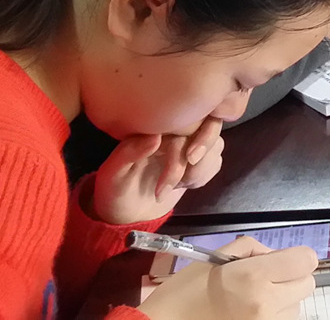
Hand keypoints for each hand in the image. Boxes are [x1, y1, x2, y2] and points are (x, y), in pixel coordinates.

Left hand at [91, 120, 224, 224]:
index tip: (190, 158)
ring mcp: (188, 144)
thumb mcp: (114, 172)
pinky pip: (214, 161)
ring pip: (215, 146)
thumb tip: (156, 138)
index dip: (198, 136)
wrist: (127, 212)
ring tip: (177, 186)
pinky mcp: (197, 160)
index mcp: (155, 125)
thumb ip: (130, 152)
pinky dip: (203, 176)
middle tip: (186, 181)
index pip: (188, 118)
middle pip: (209, 127)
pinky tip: (184, 185)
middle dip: (203, 154)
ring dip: (200, 170)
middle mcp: (174, 130)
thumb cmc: (115, 189)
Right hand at [138, 235, 316, 319]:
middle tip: (266, 279)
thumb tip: (275, 255)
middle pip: (307, 284)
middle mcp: (266, 303)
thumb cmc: (186, 291)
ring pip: (297, 306)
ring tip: (254, 299)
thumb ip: (252, 249)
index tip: (282, 261)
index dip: (296, 258)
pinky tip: (251, 312)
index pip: (306, 260)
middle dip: (291, 278)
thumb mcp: (217, 258)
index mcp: (254, 276)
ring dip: (284, 300)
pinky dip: (275, 315)